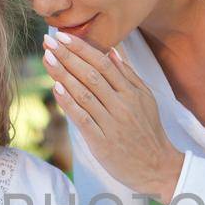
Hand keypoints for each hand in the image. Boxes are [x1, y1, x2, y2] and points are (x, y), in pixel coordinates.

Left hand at [42, 32, 184, 202]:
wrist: (157, 168)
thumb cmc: (148, 132)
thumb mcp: (145, 99)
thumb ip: (128, 75)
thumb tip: (112, 51)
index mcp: (132, 92)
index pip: (103, 63)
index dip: (82, 48)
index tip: (63, 36)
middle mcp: (122, 105)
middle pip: (92, 75)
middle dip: (68, 56)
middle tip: (49, 42)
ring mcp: (112, 123)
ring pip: (85, 94)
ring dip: (64, 75)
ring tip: (47, 60)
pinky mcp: (102, 142)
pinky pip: (83, 119)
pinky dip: (69, 103)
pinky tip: (56, 89)